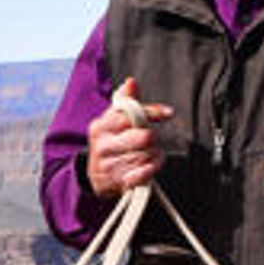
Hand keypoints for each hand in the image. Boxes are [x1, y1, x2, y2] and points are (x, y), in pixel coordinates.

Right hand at [85, 80, 171, 195]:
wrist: (95, 177)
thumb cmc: (110, 142)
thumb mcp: (112, 120)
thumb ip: (124, 101)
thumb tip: (131, 81)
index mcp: (100, 126)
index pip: (130, 115)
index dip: (152, 112)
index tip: (168, 113)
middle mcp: (103, 146)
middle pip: (143, 136)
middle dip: (151, 136)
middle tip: (150, 138)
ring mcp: (109, 166)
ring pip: (147, 155)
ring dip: (154, 153)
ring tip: (149, 153)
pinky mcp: (118, 183)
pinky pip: (144, 173)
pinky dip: (153, 167)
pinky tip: (152, 164)